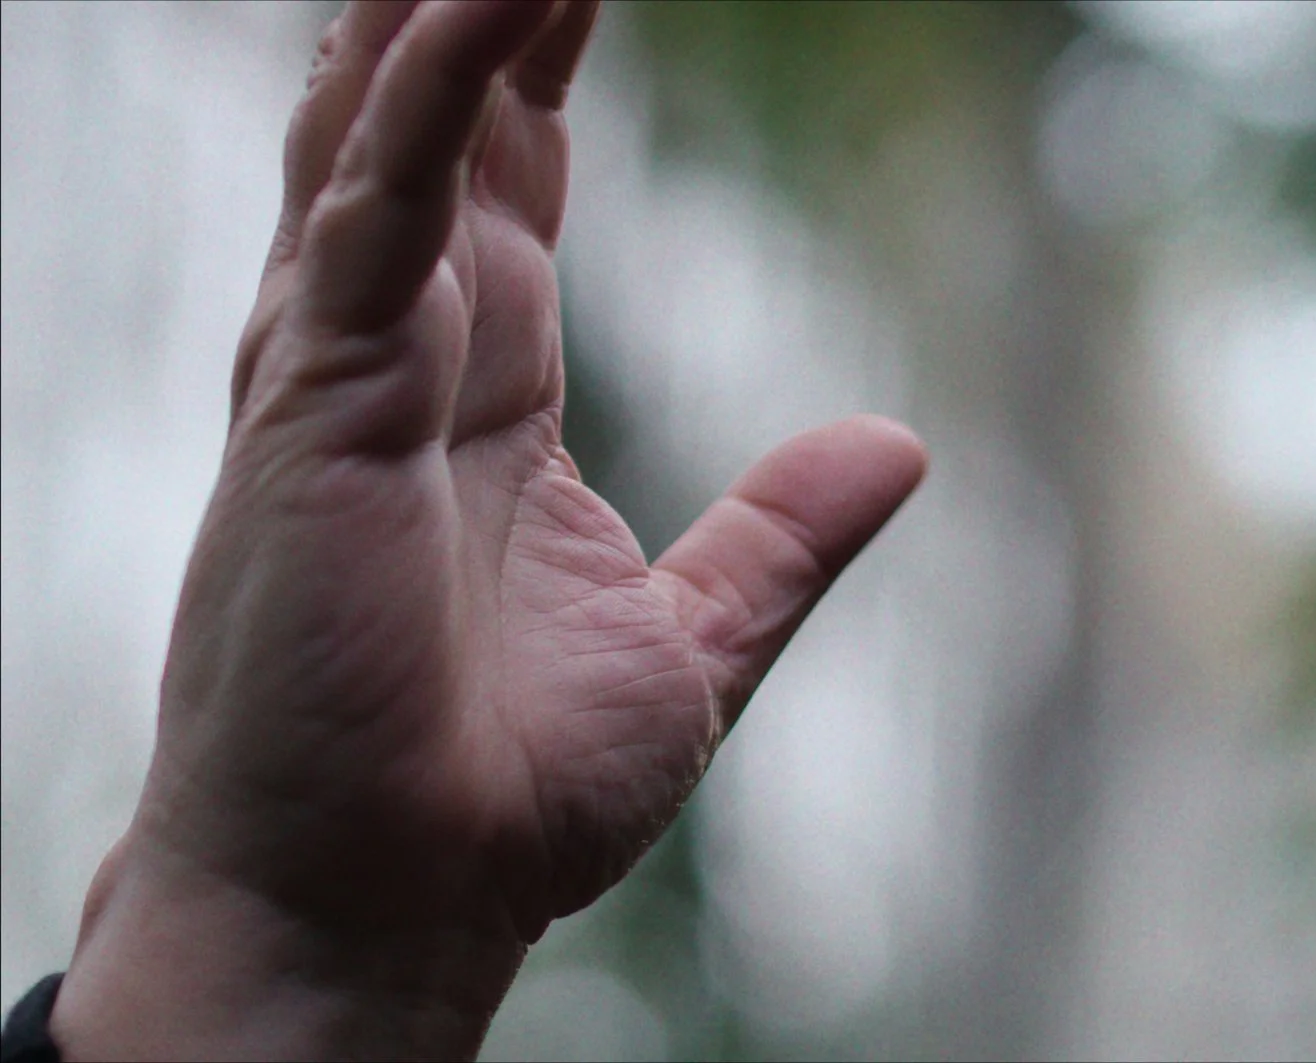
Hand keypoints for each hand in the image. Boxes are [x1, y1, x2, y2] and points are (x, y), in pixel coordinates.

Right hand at [49, 2, 925, 1057]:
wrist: (388, 914)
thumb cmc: (497, 797)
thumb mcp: (689, 641)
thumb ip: (781, 535)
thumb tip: (898, 443)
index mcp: (480, 398)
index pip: (514, 183)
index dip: (541, 69)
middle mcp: (396, 357)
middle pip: (450, 124)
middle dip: (492, 3)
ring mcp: (346, 370)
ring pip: (394, 132)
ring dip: (447, 10)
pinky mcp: (320, 404)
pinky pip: (376, 213)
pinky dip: (428, 98)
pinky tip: (473, 0)